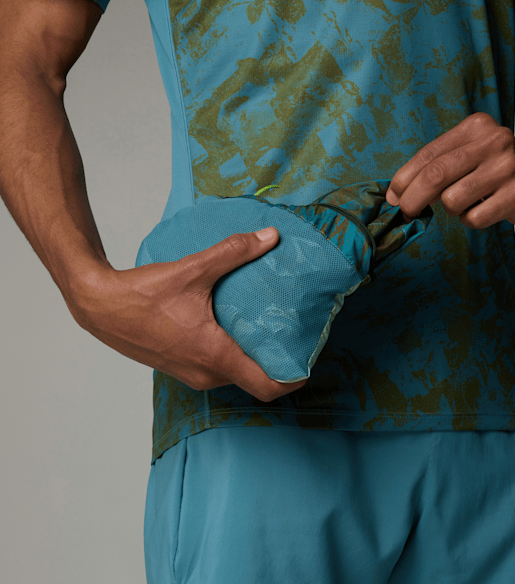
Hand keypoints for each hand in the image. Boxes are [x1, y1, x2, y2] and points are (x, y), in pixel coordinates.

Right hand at [68, 227, 307, 402]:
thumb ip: (234, 252)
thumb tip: (270, 237)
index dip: (292, 378)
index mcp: (215, 357)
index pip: (267, 386)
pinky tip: (233, 327)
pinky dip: (231, 354)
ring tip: (265, 328)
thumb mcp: (193, 270)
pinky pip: (216, 368)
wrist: (99, 306)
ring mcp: (191, 375)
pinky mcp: (180, 368)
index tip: (306, 360)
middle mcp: (206, 374)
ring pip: (234, 374)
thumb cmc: (141, 296)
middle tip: (291, 334)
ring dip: (252, 357)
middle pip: (254, 380)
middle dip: (276, 361)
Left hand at [385, 112, 514, 228]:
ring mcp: (509, 167)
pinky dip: (470, 220)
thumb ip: (435, 167)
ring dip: (451, 210)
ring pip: (452, 200)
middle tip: (407, 213)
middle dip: (413, 199)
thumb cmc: (495, 171)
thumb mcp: (467, 156)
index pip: (429, 155)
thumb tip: (397, 195)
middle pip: (436, 175)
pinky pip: (473, 217)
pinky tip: (484, 210)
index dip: (404, 179)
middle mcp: (494, 141)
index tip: (393, 197)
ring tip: (466, 204)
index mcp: (476, 127)